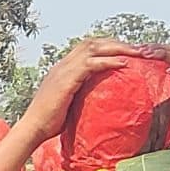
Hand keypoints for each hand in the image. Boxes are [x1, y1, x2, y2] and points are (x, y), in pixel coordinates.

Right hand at [21, 39, 140, 141]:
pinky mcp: (66, 79)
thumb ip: (79, 95)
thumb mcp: (67, 103)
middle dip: (116, 43)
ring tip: (136, 52)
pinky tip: (124, 63)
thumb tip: (96, 99)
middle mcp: (62, 65)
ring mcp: (63, 70)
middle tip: (137, 48)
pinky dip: (109, 61)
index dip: (107, 46)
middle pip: (92, 43)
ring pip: (93, 48)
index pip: (86, 48)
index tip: (125, 51)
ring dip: (117, 48)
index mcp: (62, 69)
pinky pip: (91, 64)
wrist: (32, 128)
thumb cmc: (48, 122)